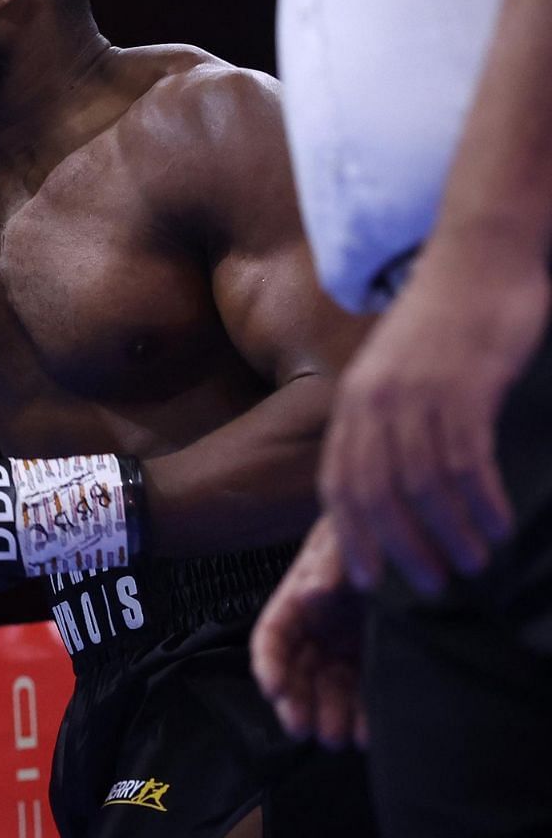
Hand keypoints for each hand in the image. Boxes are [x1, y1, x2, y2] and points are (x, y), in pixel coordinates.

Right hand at [252, 516, 368, 748]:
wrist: (409, 532)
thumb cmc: (364, 532)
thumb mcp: (343, 541)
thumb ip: (331, 565)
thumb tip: (314, 593)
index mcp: (297, 602)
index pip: (271, 639)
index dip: (269, 665)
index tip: (273, 689)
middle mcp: (316, 631)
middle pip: (296, 674)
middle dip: (296, 704)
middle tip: (303, 728)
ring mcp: (345, 649)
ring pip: (328, 691)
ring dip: (328, 716)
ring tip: (338, 739)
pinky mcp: (375, 661)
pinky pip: (365, 694)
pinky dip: (364, 716)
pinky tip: (369, 734)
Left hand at [319, 233, 545, 594]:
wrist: (479, 253)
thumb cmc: (447, 316)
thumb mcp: (398, 368)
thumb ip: (389, 417)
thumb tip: (394, 476)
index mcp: (353, 399)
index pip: (339, 481)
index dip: (352, 534)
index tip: (369, 577)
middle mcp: (374, 400)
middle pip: (376, 492)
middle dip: (401, 546)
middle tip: (430, 583)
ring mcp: (417, 393)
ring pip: (422, 484)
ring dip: (448, 532)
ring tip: (472, 564)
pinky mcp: (463, 385)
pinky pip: (465, 459)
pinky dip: (480, 500)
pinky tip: (498, 524)